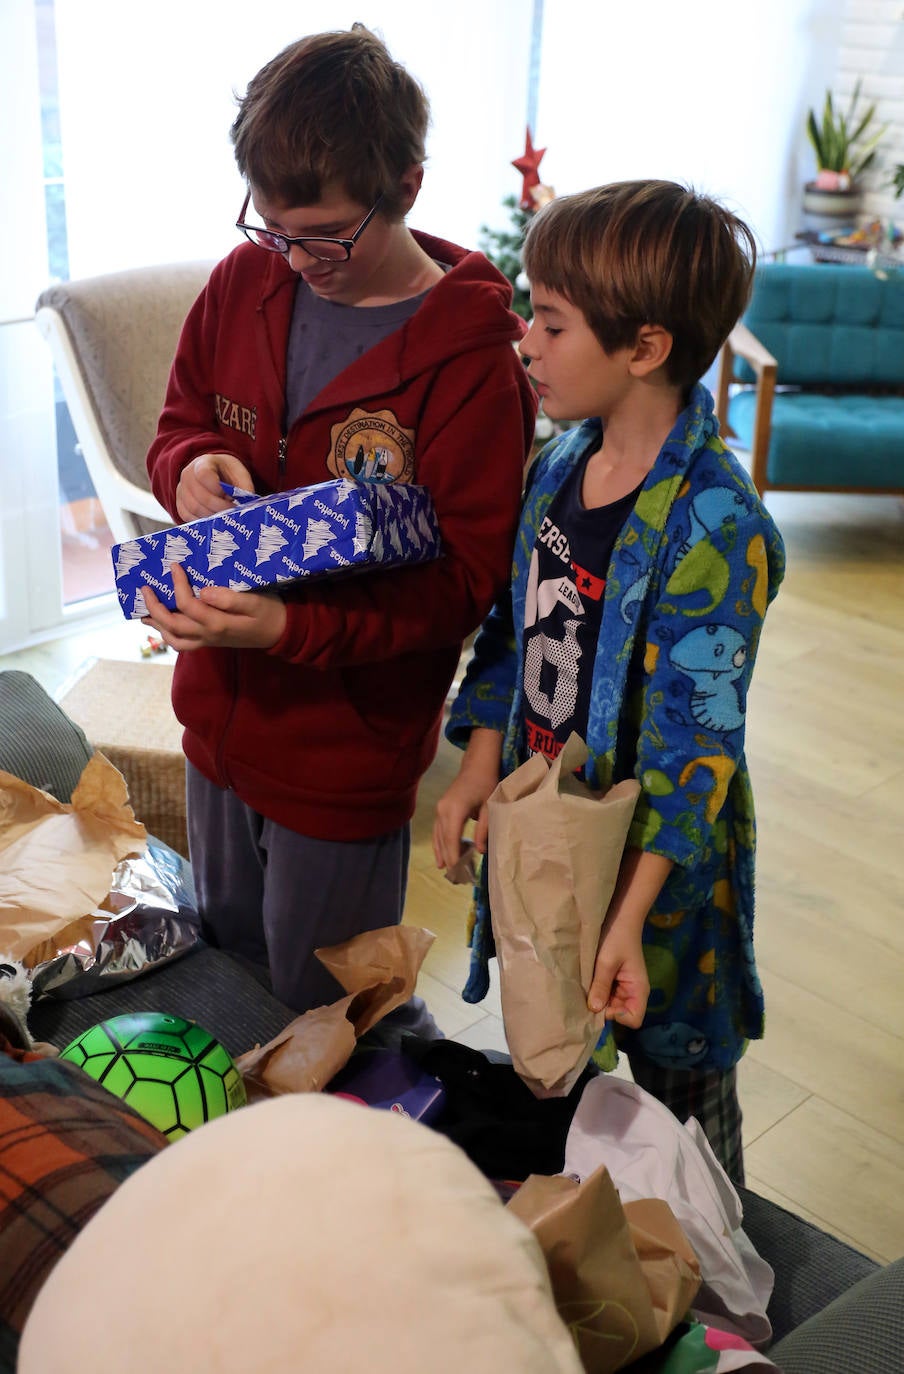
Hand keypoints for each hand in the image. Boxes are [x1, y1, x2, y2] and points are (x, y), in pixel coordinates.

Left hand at [142, 562, 287, 651]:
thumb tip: (204, 591)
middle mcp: (209, 635)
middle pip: (173, 625)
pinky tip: (162, 624)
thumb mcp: (256, 601)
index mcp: (218, 623)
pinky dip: (168, 634)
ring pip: (174, 639)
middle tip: (145, 588)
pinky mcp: (209, 642)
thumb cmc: (270, 613)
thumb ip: (230, 598)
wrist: (281, 633)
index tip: (174, 565)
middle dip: (155, 607)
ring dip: (156, 625)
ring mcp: (208, 641)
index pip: (188, 604)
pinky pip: (182, 644)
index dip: (177, 584)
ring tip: (144, 611)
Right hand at [176, 453, 254, 521]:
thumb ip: (244, 487)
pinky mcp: (180, 504)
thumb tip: (247, 505)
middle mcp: (187, 475)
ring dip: (211, 516)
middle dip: (219, 508)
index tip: (230, 496)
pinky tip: (214, 521)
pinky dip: (202, 521)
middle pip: (200, 496)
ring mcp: (181, 490)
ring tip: (225, 517)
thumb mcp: (239, 473)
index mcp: (202, 463)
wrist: (214, 473)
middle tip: (232, 513)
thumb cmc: (228, 473)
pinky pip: (187, 516)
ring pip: (194, 508)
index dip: (217, 488)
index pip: (204, 475)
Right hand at [432, 728, 502, 869]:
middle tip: (456, 878)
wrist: (476, 766)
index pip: (451, 838)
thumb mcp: (489, 807)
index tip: (457, 872)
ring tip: (448, 872)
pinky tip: (442, 857)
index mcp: (455, 809)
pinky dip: (440, 844)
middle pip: (443, 840)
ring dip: (443, 853)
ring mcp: (439, 809)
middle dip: (448, 859)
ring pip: (438, 836)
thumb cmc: (486, 784)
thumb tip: (479, 852)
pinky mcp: (440, 809)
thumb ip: (484, 829)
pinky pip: (438, 831)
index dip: (453, 856)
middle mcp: (443, 810)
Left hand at [587, 922, 649, 1027]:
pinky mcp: (615, 981)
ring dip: (599, 1000)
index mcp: (638, 989)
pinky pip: (607, 995)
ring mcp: (624, 987)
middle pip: (620, 1015)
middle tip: (589, 996)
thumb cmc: (616, 937)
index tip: (602, 1002)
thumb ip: (601, 986)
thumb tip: (594, 1010)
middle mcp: (633, 992)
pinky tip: (589, 982)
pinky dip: (598, 992)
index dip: (617, 1016)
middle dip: (605, 1010)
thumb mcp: (606, 962)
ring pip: (611, 1006)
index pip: (634, 1020)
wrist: (619, 917)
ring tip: (587, 988)